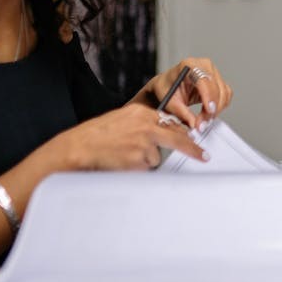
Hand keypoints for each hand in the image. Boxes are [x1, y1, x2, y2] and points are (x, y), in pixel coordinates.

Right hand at [55, 102, 206, 170]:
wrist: (79, 148)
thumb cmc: (95, 136)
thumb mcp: (121, 120)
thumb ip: (141, 125)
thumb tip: (160, 135)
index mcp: (140, 112)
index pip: (169, 121)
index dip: (181, 132)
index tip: (192, 137)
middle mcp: (145, 125)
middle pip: (177, 137)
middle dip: (192, 148)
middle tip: (203, 156)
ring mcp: (144, 142)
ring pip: (155, 157)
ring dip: (143, 161)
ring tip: (122, 156)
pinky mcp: (139, 159)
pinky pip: (145, 168)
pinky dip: (136, 169)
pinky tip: (121, 163)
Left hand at [139, 57, 231, 126]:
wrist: (168, 84)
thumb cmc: (166, 88)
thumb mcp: (169, 101)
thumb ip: (182, 113)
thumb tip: (195, 124)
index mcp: (188, 65)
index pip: (204, 80)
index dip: (208, 96)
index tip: (209, 111)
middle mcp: (203, 65)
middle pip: (216, 88)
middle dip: (212, 108)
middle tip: (202, 123)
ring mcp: (213, 71)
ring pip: (224, 93)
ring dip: (216, 109)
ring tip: (203, 120)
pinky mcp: (218, 80)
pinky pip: (226, 94)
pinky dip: (220, 106)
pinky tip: (209, 112)